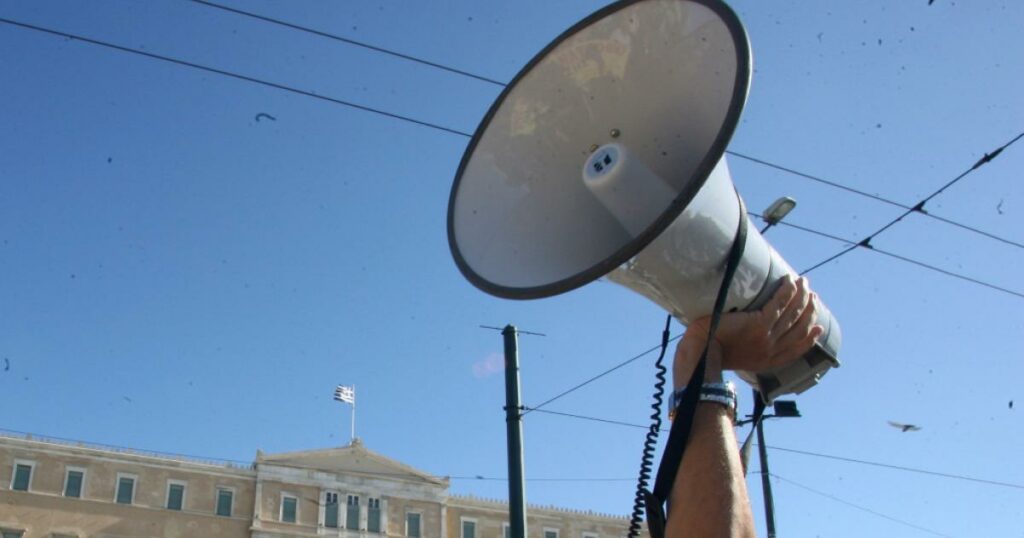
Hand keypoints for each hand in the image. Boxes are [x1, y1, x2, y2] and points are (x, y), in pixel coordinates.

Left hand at [684, 274, 822, 372]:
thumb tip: (749, 336)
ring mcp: (766, 337)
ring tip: (805, 283)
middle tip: (813, 297)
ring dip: (802, 296)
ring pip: (792, 313)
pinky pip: (778, 303)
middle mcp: (770, 350)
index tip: (818, 328)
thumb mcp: (738, 358)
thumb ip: (749, 349)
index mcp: (767, 361)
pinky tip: (790, 281)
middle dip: (809, 311)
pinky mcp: (758, 324)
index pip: (796, 350)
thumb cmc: (710, 352)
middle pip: (799, 328)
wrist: (701, 353)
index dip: (810, 339)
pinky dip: (787, 291)